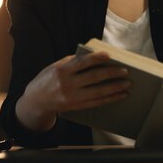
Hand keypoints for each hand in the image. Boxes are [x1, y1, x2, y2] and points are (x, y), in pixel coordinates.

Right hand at [15, 52, 129, 130]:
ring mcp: (72, 97)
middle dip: (111, 74)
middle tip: (125, 71)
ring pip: (98, 92)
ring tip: (127, 84)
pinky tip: (119, 95)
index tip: (109, 55)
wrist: (35, 100)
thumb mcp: (56, 66)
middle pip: (93, 77)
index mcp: (61, 70)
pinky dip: (110, 99)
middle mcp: (67, 84)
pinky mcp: (76, 107)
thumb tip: (95, 57)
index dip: (96, 58)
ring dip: (114, 88)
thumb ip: (73, 62)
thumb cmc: (48, 78)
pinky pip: (96, 103)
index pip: (82, 62)